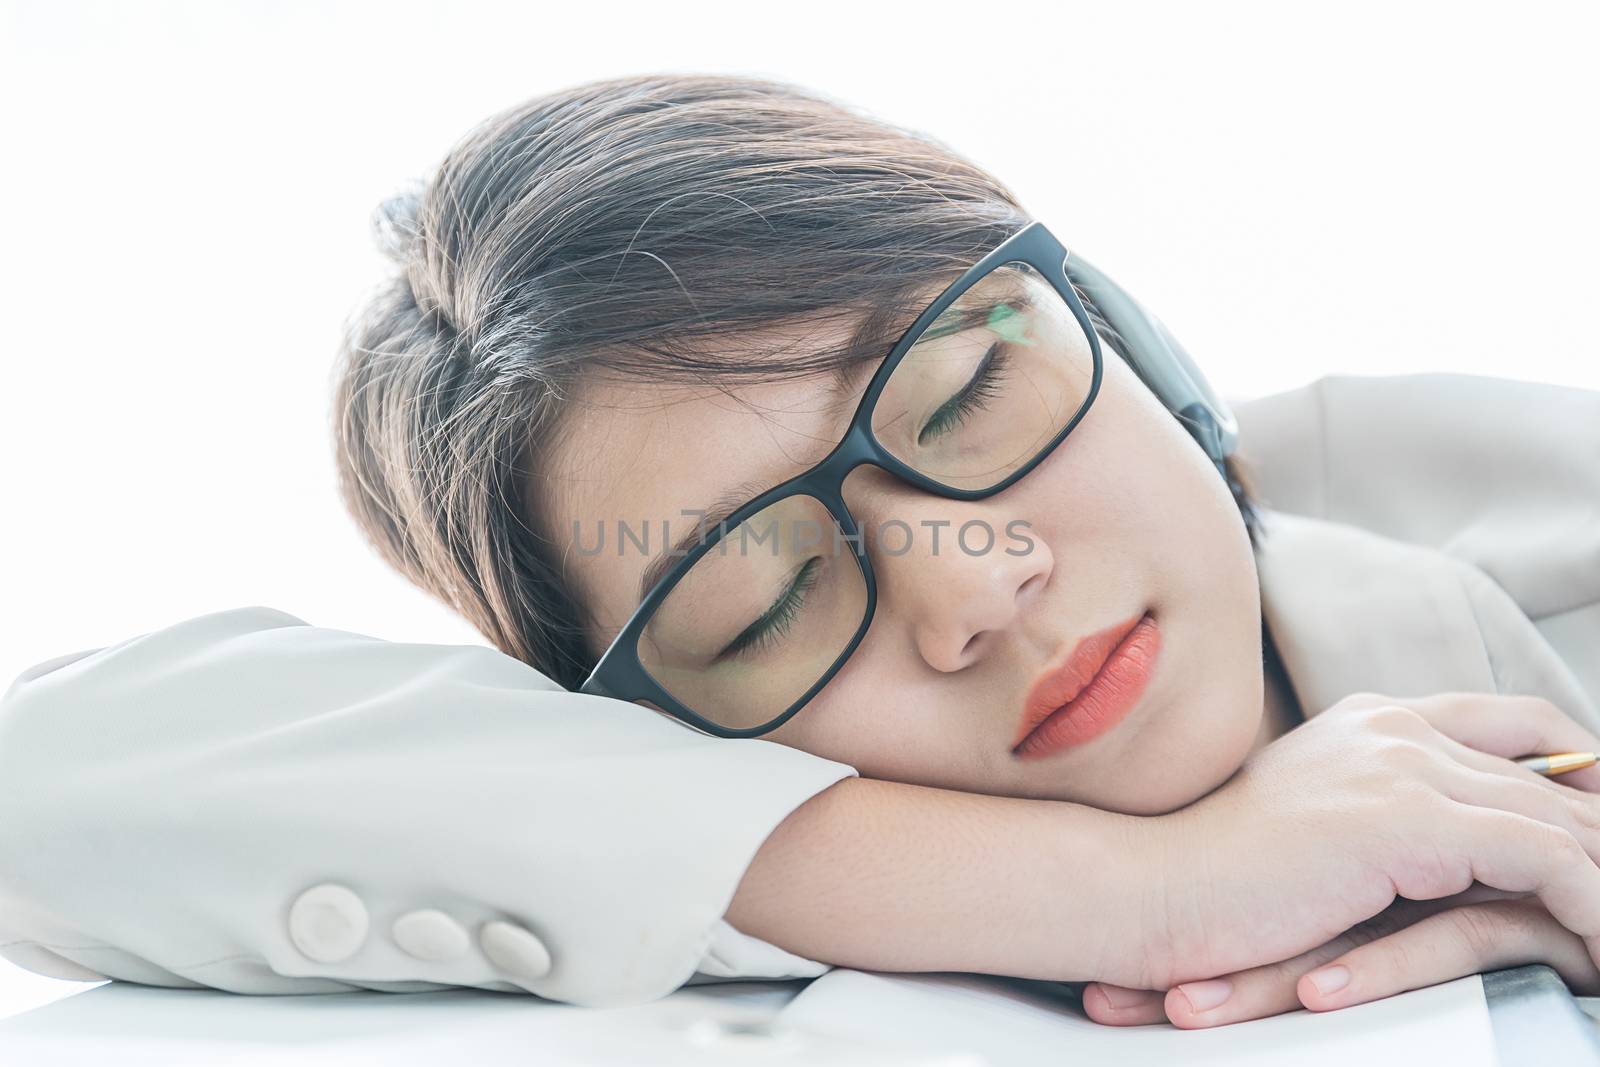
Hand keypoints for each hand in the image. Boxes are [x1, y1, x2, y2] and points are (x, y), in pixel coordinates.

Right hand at [1106, 691, 1599, 1003]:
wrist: (1146, 885)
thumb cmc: (1213, 875)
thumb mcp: (1317, 827)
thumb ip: (1390, 817)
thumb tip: (1466, 855)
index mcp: (1372, 718)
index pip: (1519, 724)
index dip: (1586, 772)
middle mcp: (1392, 725)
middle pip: (1556, 773)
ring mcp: (1398, 766)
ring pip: (1563, 817)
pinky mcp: (1404, 822)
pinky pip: (1545, 860)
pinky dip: (1592, 905)